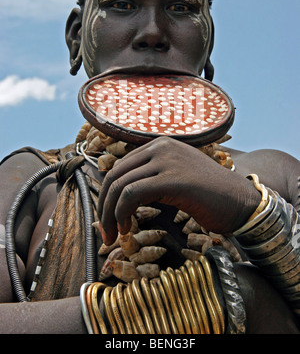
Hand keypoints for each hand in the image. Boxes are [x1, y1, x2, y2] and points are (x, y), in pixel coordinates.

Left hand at [97, 137, 259, 244]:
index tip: (107, 219)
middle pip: (115, 175)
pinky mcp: (172, 178)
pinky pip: (132, 194)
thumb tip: (121, 198)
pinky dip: (122, 214)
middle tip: (104, 232)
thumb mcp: (176, 179)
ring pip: (120, 185)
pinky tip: (128, 229)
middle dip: (103, 206)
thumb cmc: (209, 196)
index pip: (120, 168)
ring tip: (114, 235)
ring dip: (109, 215)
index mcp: (160, 145)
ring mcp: (167, 160)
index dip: (107, 195)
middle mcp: (161, 147)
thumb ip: (152, 179)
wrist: (241, 201)